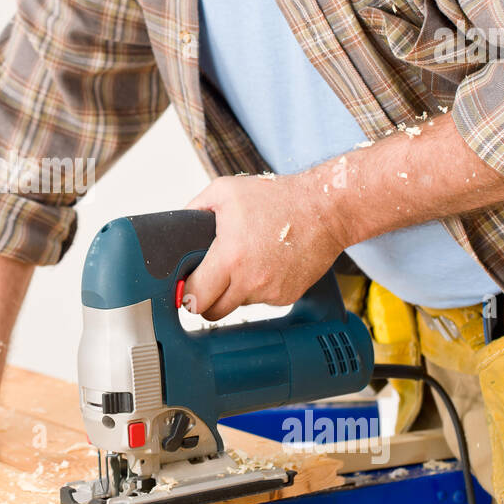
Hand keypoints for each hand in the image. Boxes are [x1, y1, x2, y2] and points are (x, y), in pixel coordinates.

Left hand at [182, 173, 344, 320]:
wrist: (325, 209)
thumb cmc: (278, 197)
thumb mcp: (226, 191)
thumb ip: (195, 209)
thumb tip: (177, 228)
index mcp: (230, 258)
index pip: (195, 298)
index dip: (187, 294)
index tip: (186, 288)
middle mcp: (250, 281)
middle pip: (213, 312)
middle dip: (206, 301)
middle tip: (207, 284)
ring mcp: (271, 292)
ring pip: (238, 305)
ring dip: (234, 291)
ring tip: (244, 262)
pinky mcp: (288, 296)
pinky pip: (262, 301)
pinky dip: (259, 288)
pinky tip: (266, 264)